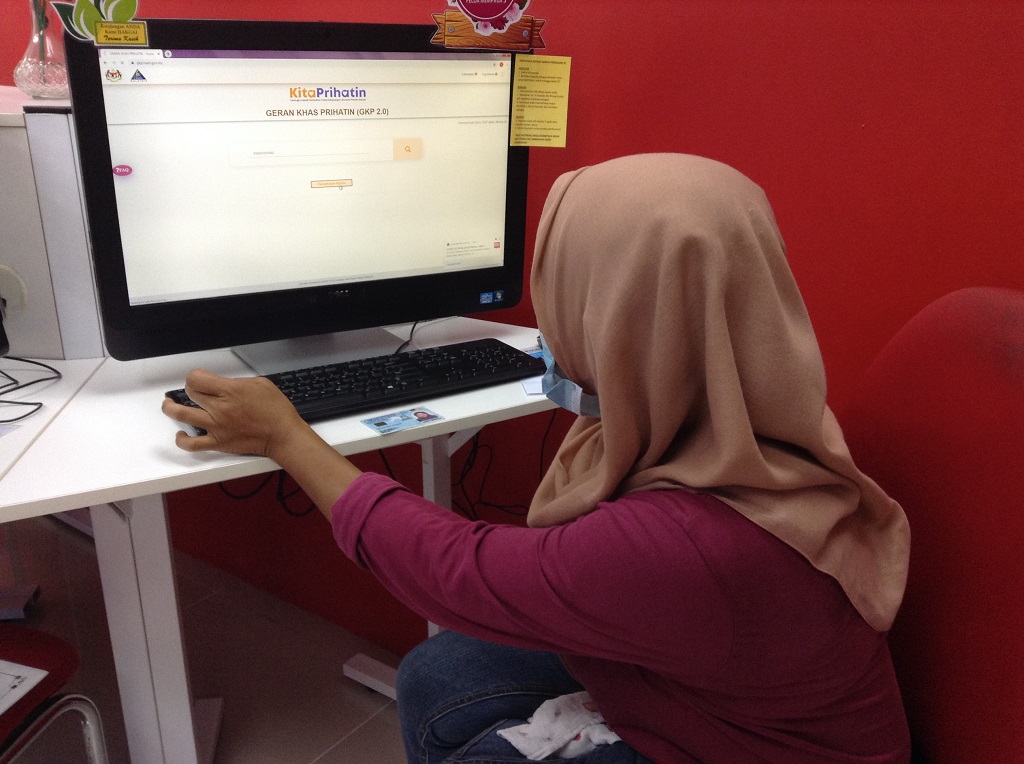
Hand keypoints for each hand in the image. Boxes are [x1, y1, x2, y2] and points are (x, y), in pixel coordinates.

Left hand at [161, 369, 309, 459]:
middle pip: (190, 392)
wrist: (283, 435)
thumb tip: (222, 386)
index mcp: (230, 391)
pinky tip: (181, 434)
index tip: (200, 378)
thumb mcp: (259, 384)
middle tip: (196, 391)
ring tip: (169, 406)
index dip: (195, 376)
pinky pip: (192, 444)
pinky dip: (182, 440)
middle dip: (191, 389)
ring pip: (182, 415)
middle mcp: (219, 408)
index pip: (196, 378)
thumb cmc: (276, 410)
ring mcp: (216, 426)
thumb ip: (236, 382)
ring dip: (171, 409)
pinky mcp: (218, 442)